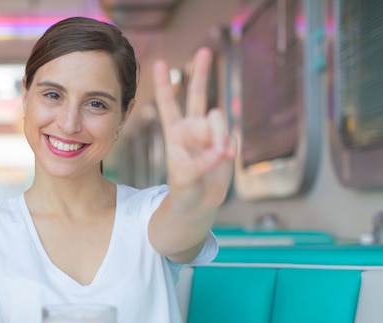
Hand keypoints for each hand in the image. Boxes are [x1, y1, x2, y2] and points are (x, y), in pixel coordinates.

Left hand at [152, 47, 235, 215]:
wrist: (199, 203)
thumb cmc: (183, 190)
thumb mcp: (184, 179)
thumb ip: (201, 163)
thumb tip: (221, 151)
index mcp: (175, 132)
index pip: (168, 104)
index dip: (163, 84)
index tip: (159, 62)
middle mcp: (193, 127)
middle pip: (198, 94)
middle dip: (201, 73)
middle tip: (205, 50)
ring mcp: (211, 133)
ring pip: (218, 119)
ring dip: (219, 136)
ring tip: (219, 156)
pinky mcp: (227, 142)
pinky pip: (231, 137)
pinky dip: (228, 149)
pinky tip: (224, 159)